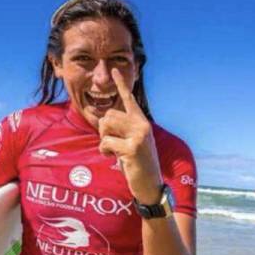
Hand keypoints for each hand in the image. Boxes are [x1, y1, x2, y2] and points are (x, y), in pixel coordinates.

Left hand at [98, 68, 162, 203]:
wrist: (151, 186)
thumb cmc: (138, 165)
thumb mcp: (132, 143)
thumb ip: (122, 130)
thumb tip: (104, 121)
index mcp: (141, 122)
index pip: (129, 99)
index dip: (120, 84)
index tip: (114, 69)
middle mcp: (142, 125)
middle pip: (108, 114)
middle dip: (103, 129)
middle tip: (110, 144)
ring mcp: (138, 135)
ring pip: (105, 125)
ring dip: (103, 140)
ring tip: (113, 151)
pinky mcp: (132, 148)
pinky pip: (106, 143)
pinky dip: (104, 151)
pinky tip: (114, 158)